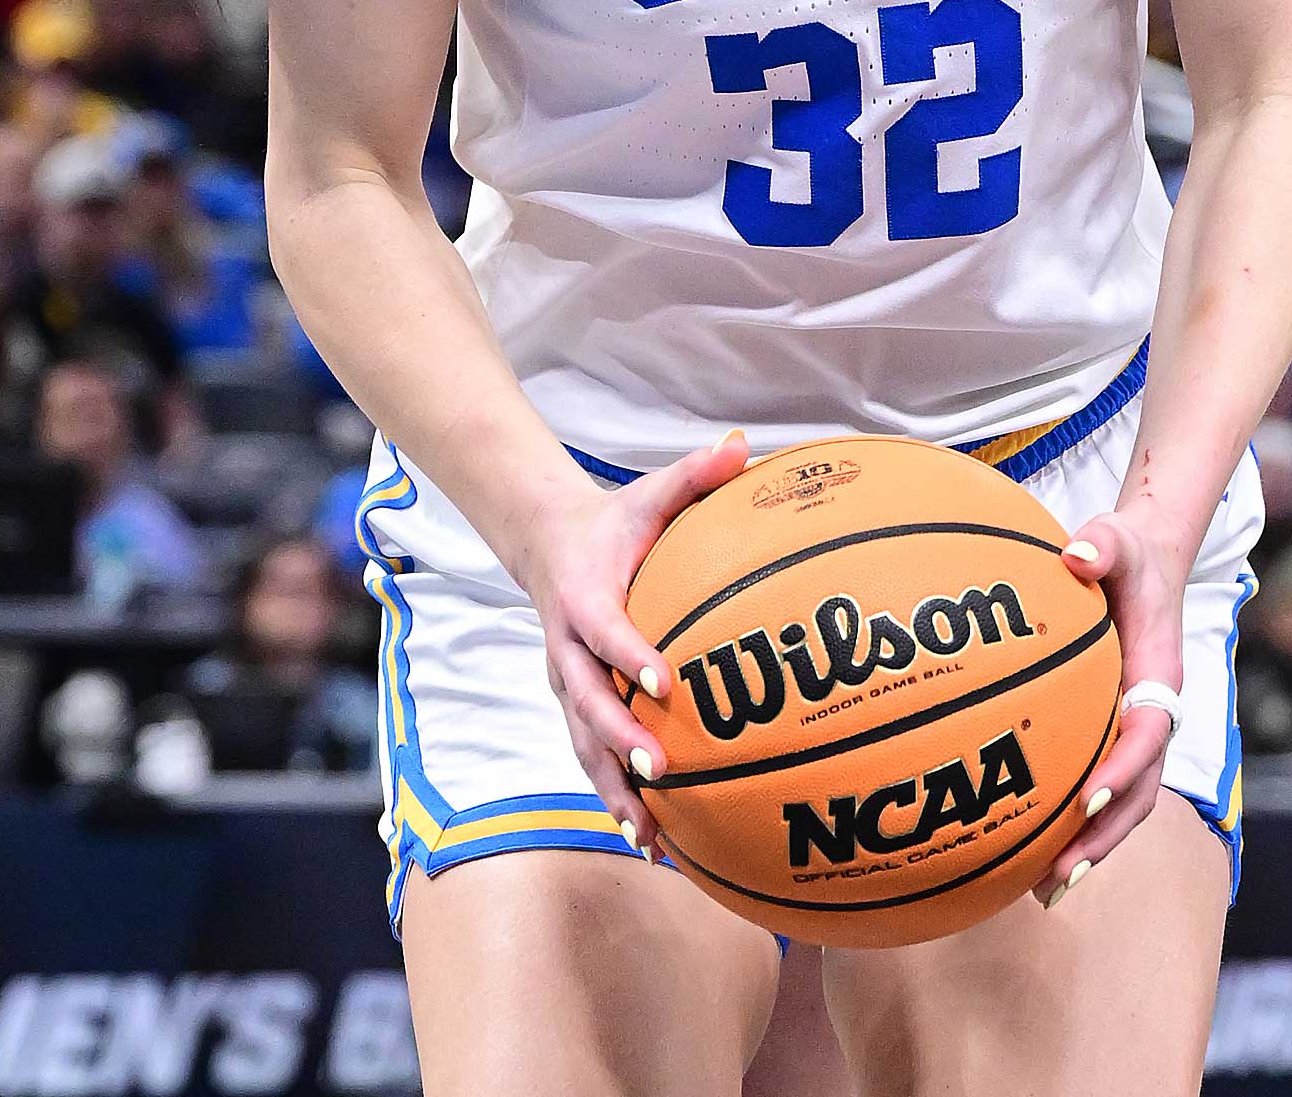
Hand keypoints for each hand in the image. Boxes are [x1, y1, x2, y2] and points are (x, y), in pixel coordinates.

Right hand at [521, 428, 751, 853]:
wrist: (549, 545)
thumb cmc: (616, 522)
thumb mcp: (651, 492)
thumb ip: (695, 474)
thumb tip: (743, 445)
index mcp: (586, 597)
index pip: (604, 630)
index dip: (628, 655)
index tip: (662, 682)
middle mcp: (567, 649)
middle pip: (587, 703)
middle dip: (620, 741)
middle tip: (660, 772)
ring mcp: (568, 686)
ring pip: (585, 747)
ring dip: (615, 791)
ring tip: (651, 838)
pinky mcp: (576, 709)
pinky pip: (593, 761)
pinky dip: (617, 802)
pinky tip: (653, 846)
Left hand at [1032, 506, 1190, 908]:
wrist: (1147, 564)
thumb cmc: (1127, 554)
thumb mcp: (1119, 537)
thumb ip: (1103, 542)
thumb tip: (1076, 554)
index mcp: (1159, 677)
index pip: (1148, 733)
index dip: (1124, 768)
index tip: (1090, 797)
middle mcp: (1152, 715)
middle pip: (1139, 791)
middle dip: (1105, 836)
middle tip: (1062, 874)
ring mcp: (1134, 731)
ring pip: (1123, 804)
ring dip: (1090, 846)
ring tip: (1043, 889)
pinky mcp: (1112, 737)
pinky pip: (1098, 788)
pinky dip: (1073, 825)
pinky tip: (1026, 853)